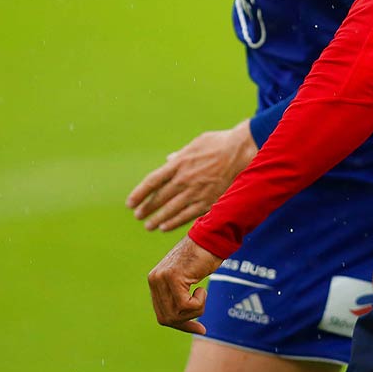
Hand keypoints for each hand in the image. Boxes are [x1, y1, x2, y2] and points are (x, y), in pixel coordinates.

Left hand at [125, 122, 257, 231]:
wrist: (242, 152)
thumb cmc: (220, 144)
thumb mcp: (196, 144)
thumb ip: (180, 155)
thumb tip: (169, 160)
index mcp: (178, 164)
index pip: (152, 182)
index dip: (139, 194)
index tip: (130, 203)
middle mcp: (183, 180)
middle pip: (158, 198)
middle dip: (146, 209)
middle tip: (138, 216)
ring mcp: (194, 192)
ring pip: (170, 210)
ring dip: (157, 219)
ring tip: (149, 226)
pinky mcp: (207, 202)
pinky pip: (186, 216)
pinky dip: (174, 223)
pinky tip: (165, 227)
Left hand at [147, 237, 222, 333]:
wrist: (212, 237)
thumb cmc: (205, 257)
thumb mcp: (187, 279)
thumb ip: (178, 295)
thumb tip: (180, 323)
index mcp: (155, 281)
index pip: (162, 315)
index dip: (181, 325)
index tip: (199, 329)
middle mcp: (154, 280)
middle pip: (167, 318)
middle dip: (187, 323)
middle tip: (202, 324)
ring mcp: (162, 278)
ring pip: (177, 314)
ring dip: (196, 310)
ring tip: (202, 293)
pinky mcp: (173, 277)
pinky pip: (185, 305)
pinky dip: (199, 302)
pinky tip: (202, 288)